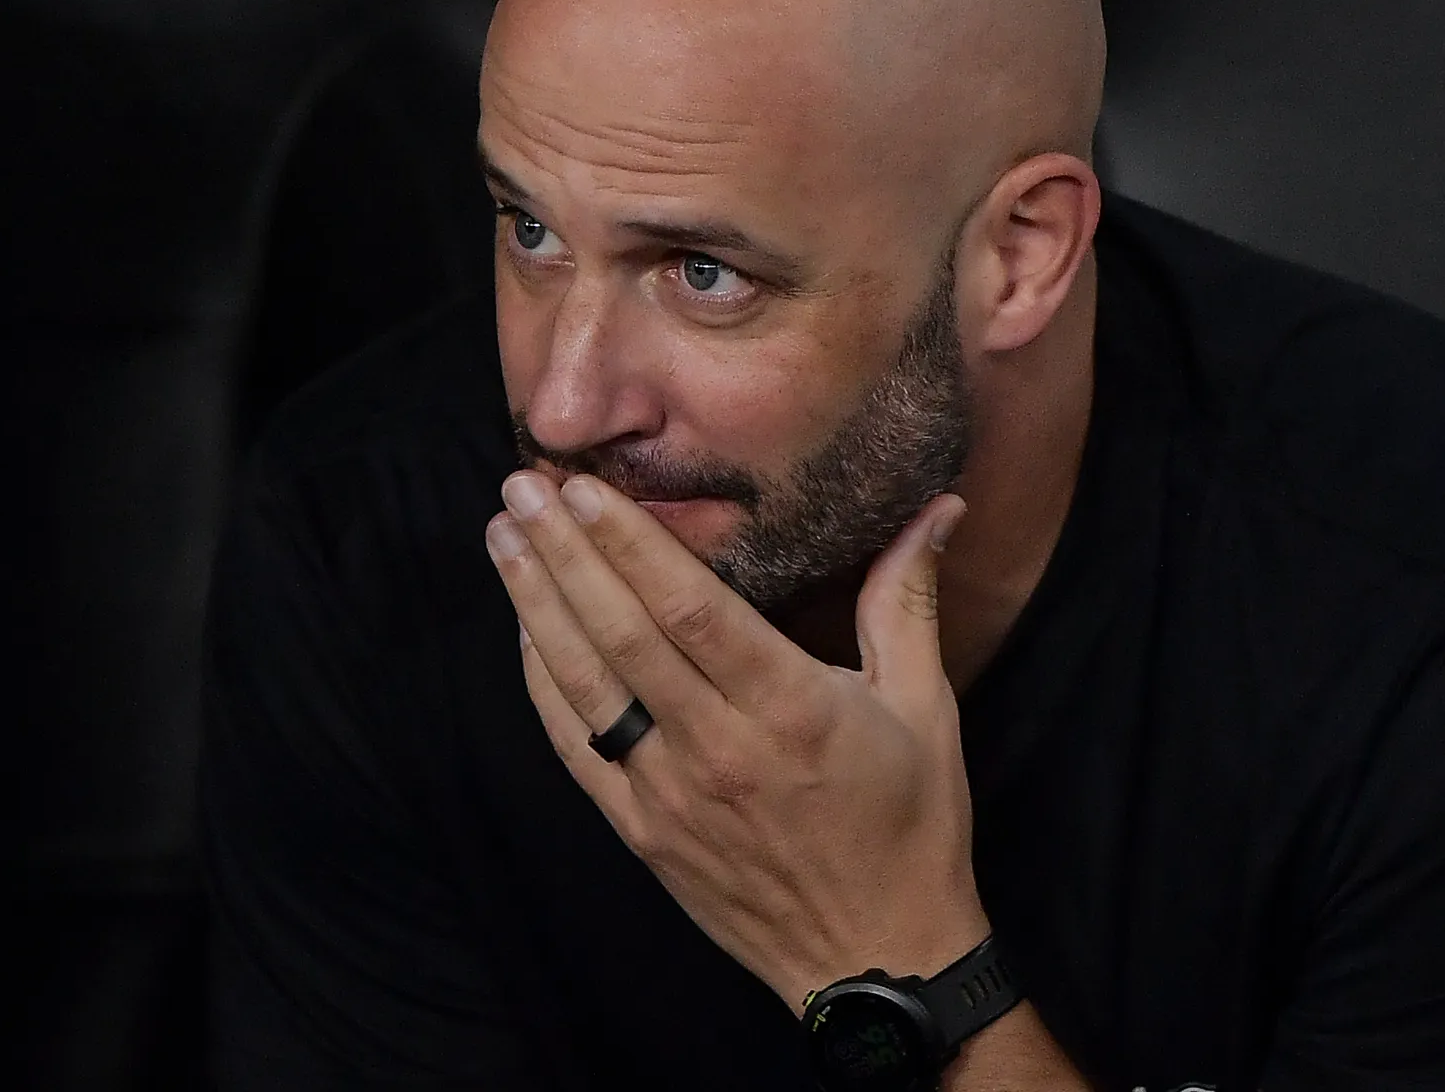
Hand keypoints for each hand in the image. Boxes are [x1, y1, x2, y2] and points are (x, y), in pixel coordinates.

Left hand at [486, 471, 988, 1010]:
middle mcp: (720, 748)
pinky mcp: (642, 833)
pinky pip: (577, 749)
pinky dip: (543, 686)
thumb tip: (941, 506)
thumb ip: (908, 598)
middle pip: (622, 636)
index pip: (691, 609)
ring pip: (586, 687)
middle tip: (520, 486)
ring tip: (503, 537)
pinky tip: (526, 633)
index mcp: (792, 709)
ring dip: (537, 606)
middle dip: (564, 554)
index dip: (630, 545)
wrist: (875, 958)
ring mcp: (670, 796)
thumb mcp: (927, 706)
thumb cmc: (911, 825)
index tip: (585, 488)